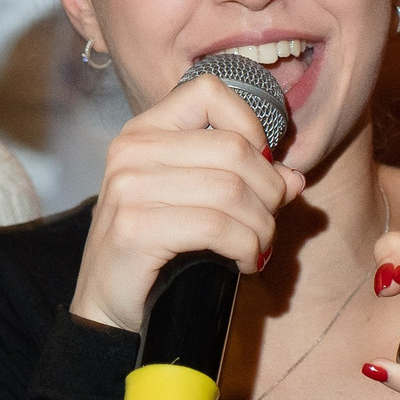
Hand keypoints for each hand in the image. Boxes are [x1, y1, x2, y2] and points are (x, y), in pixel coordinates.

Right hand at [70, 78, 305, 332]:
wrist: (106, 307)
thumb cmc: (154, 250)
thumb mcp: (193, 202)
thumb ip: (240, 180)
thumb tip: (293, 177)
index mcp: (142, 132)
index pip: (208, 92)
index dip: (250, 126)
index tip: (258, 168)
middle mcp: (130, 151)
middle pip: (233, 148)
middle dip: (269, 190)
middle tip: (268, 223)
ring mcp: (128, 189)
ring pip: (232, 190)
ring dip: (261, 225)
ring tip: (258, 247)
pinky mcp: (135, 229)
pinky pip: (217, 227)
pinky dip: (246, 248)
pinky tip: (245, 262)